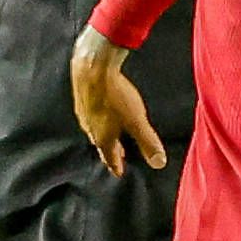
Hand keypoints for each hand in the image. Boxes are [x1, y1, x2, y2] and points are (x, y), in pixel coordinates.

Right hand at [71, 27, 163, 176]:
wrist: (92, 67)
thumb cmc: (115, 96)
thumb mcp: (137, 121)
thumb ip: (147, 142)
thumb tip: (159, 163)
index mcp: (103, 137)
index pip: (110, 157)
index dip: (116, 165)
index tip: (118, 172)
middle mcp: (91, 128)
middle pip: (101, 145)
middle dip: (110, 151)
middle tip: (116, 156)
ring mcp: (84, 113)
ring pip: (94, 130)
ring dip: (103, 135)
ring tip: (110, 136)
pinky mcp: (81, 98)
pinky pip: (90, 115)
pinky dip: (98, 120)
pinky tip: (101, 113)